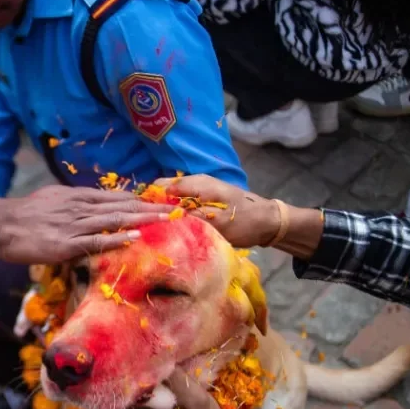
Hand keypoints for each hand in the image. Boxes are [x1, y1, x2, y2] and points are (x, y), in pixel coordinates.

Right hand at [0, 186, 172, 263]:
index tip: (159, 201)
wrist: (0, 223)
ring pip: (114, 219)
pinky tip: (135, 237)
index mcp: (76, 196)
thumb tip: (86, 206)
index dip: (139, 199)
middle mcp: (80, 207)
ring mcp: (74, 225)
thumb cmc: (22, 215)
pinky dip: (116, 237)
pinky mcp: (66, 243)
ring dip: (142, 218)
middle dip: (150, 207)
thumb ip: (71, 203)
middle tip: (175, 209)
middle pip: (121, 205)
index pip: (114, 196)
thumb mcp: (51, 200)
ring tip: (166, 219)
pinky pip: (96, 240)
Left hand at [126, 368, 250, 408]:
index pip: (134, 388)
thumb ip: (175, 379)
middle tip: (161, 368)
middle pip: (133, 395)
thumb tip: (158, 357)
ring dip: (148, 391)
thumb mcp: (197, 399)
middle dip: (146, 381)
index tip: (155, 359)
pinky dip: (150, 402)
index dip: (144, 371)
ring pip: (136, 403)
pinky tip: (164, 397)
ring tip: (164, 381)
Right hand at [153, 175, 279, 248]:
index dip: (148, 201)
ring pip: (171, 195)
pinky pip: (181, 200)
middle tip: (148, 225)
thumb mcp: (217, 223)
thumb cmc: (245, 222)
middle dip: (154, 205)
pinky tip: (173, 224)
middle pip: (164, 189)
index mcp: (197, 184)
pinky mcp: (203, 196)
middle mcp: (196, 181)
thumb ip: (190, 218)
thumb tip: (163, 218)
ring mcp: (200, 187)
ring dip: (164, 209)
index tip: (141, 219)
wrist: (268, 221)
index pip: (161, 186)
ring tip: (157, 227)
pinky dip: (175, 210)